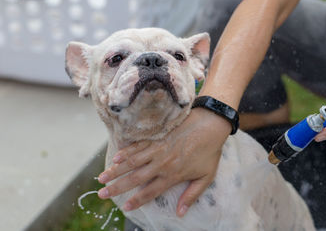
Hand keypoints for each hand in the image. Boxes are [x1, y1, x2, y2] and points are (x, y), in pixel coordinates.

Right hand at [97, 108, 230, 216]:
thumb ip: (192, 195)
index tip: (124, 207)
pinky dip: (125, 151)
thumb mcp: (206, 177)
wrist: (211, 124)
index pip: (150, 191)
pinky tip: (115, 157)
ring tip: (101, 177)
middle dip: (117, 187)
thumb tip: (181, 213)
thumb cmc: (210, 151)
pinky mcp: (157, 136)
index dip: (136, 200)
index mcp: (173, 174)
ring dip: (115, 170)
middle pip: (135, 177)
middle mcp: (161, 163)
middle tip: (102, 194)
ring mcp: (157, 148)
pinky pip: (137, 145)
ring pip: (132, 161)